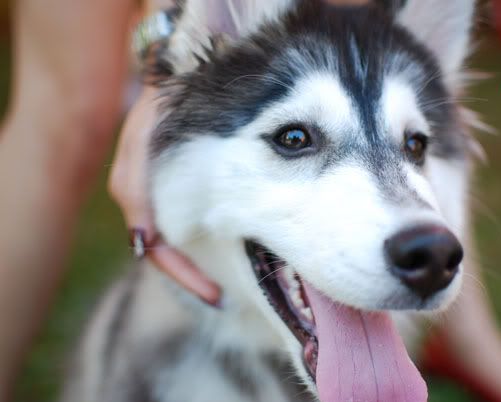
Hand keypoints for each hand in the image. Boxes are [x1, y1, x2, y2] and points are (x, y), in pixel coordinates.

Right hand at [109, 86, 221, 305]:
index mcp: (134, 194)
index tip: (215, 296)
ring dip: (193, 266)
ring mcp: (155, 195)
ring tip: (219, 283)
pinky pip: (179, 226)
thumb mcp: (144, 142)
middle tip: (220, 299)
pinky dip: (195, 244)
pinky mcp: (170, 187)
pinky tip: (217, 250)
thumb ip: (136, 188)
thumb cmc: (160, 108)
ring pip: (172, 244)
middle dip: (191, 278)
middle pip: (165, 254)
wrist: (173, 76)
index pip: (158, 252)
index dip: (185, 276)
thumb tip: (143, 242)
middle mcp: (141, 200)